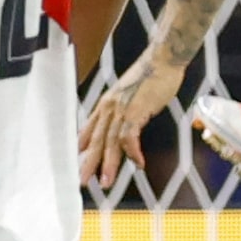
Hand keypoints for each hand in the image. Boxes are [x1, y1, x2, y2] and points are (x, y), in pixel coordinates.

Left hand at [80, 52, 184, 186]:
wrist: (163, 59)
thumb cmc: (152, 74)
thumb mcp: (131, 93)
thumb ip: (125, 109)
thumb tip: (127, 123)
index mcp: (106, 103)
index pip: (89, 129)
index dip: (82, 146)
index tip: (77, 160)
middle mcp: (109, 107)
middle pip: (96, 140)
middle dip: (89, 163)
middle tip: (82, 181)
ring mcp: (121, 110)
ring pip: (110, 143)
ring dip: (109, 165)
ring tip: (106, 182)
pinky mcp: (135, 111)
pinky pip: (130, 138)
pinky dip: (133, 153)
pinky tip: (139, 164)